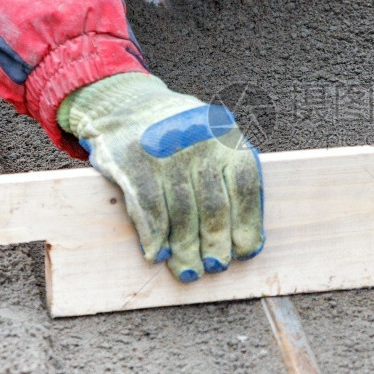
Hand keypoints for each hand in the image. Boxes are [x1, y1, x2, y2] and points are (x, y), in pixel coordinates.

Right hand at [57, 73, 263, 279]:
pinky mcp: (132, 160)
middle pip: (214, 205)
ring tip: (187, 269)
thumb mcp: (213, 140)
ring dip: (185, 248)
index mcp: (226, 136)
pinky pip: (148, 208)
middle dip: (216, 243)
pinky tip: (157, 253)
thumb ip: (230, 179)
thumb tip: (247, 240)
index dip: (247, 223)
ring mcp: (165, 150)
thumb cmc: (179, 135)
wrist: (125, 104)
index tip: (245, 251)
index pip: (245, 186)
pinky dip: (154, 236)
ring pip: (182, 212)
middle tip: (215, 267)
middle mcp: (199, 141)